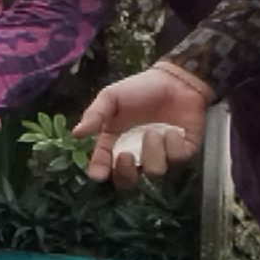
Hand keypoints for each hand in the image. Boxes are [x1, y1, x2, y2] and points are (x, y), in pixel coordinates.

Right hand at [77, 63, 210, 187]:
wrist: (176, 80)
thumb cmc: (140, 88)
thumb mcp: (111, 97)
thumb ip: (95, 115)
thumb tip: (76, 134)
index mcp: (114, 142)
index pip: (103, 163)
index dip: (100, 171)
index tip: (98, 174)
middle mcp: (136, 153)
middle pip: (128, 179)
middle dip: (125, 173)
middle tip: (126, 156)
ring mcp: (160, 155)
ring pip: (155, 171)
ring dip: (153, 152)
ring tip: (154, 131)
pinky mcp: (182, 152)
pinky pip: (177, 159)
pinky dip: (174, 144)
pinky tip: (174, 130)